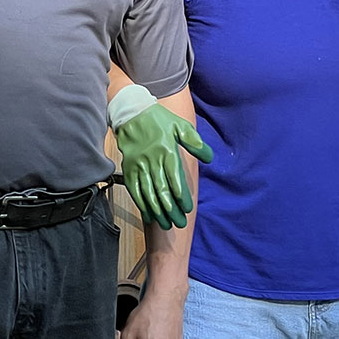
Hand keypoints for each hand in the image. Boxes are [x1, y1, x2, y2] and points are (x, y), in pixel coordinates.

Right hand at [115, 103, 212, 229]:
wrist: (132, 113)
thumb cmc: (160, 121)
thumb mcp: (181, 126)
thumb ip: (195, 143)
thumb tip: (209, 157)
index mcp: (166, 151)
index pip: (174, 178)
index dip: (180, 195)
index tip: (187, 208)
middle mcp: (152, 160)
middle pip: (162, 190)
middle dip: (170, 209)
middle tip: (179, 223)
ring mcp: (139, 166)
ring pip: (148, 193)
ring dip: (157, 211)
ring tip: (166, 224)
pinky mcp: (129, 169)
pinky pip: (134, 190)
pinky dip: (141, 204)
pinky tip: (149, 214)